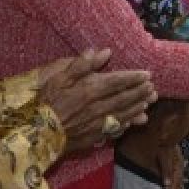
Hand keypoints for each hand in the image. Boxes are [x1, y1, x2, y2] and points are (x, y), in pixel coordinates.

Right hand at [39, 49, 156, 153]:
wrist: (35, 132)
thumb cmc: (44, 100)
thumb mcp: (58, 76)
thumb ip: (82, 64)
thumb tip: (104, 51)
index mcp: (90, 89)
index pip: (118, 81)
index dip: (134, 77)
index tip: (147, 74)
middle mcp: (98, 107)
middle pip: (125, 98)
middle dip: (141, 93)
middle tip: (153, 88)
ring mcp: (97, 124)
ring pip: (123, 115)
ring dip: (138, 108)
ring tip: (149, 103)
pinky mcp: (93, 137)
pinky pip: (114, 130)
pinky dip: (126, 125)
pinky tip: (132, 123)